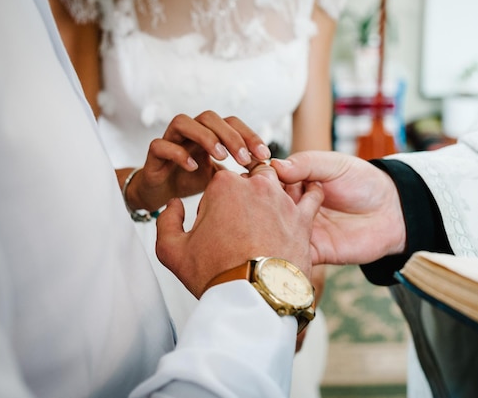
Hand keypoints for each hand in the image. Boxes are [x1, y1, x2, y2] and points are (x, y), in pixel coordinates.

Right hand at [124, 111, 270, 211]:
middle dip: (231, 136)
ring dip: (205, 137)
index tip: (265, 156)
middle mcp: (189, 131)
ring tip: (221, 157)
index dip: (249, 135)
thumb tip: (270, 171)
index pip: (231, 122)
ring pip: (183, 122)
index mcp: (208, 132)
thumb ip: (241, 171)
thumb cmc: (192, 180)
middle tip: (245, 159)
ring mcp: (170, 140)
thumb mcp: (222, 177)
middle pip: (210, 117)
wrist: (161, 194)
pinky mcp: (153, 155)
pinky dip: (177, 153)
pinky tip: (193, 167)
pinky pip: (160, 145)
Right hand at [155, 163, 323, 298]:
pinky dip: (310, 194)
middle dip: (245, 195)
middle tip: (243, 223)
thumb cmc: (215, 275)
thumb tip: (174, 205)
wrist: (253, 298)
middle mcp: (255, 186)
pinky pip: (312, 196)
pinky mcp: (303, 217)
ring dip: (274, 194)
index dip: (215, 203)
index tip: (216, 225)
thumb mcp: (172, 251)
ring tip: (269, 214)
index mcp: (224, 186)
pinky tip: (307, 196)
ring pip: (279, 184)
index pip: (220, 181)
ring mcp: (281, 200)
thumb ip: (166, 221)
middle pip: (250, 179)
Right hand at [271, 151, 405, 265]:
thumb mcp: (335, 164)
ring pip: (273, 232)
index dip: (258, 180)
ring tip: (266, 221)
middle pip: (264, 207)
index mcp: (295, 183)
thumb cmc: (364, 182)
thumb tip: (275, 165)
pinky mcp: (312, 251)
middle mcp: (293, 207)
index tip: (252, 177)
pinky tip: (278, 243)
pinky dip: (282, 250)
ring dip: (267, 228)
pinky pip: (291, 254)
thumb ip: (306, 163)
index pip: (267, 181)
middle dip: (259, 204)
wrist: (392, 211)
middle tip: (260, 200)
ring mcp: (300, 230)